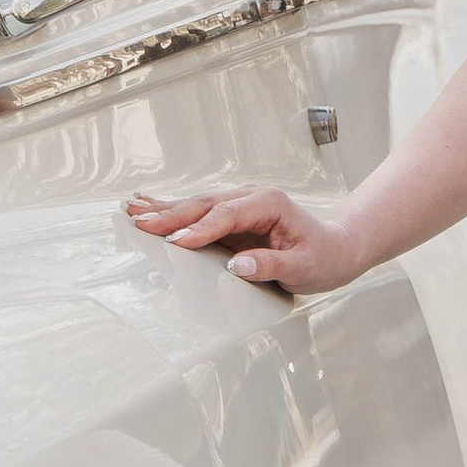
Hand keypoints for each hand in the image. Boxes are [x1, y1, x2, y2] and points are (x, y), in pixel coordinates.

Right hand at [125, 185, 367, 295]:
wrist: (335, 248)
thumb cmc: (323, 258)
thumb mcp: (304, 268)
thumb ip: (271, 266)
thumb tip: (237, 265)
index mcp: (269, 204)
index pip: (226, 215)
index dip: (199, 229)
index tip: (176, 242)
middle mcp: (251, 198)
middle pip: (205, 205)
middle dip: (171, 215)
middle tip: (140, 224)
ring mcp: (239, 205)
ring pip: (197, 205)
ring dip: (164, 209)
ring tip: (131, 211)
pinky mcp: (232, 217)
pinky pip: (199, 212)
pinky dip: (173, 210)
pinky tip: (148, 206)